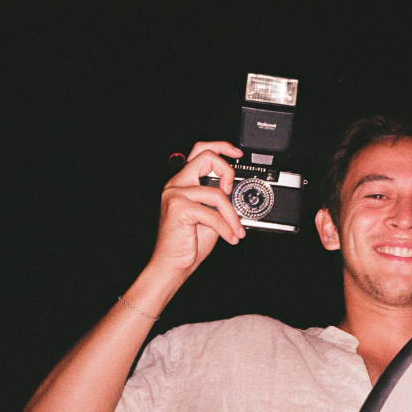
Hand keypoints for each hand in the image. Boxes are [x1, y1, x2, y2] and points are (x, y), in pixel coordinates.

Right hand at [150, 142, 246, 278]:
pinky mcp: (179, 208)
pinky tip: (230, 237)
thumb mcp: (210, 215)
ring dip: (232, 215)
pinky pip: (213, 214)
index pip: (200, 151)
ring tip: (236, 230)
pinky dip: (226, 228)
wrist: (173, 264)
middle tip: (233, 190)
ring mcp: (175, 195)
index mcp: (183, 183)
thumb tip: (237, 191)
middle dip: (227, 170)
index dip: (221, 147)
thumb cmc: (190, 242)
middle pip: (205, 157)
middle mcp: (176, 185)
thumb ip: (219, 199)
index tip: (237, 154)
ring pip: (217, 194)